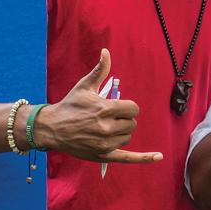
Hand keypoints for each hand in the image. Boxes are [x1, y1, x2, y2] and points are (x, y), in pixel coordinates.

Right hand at [33, 49, 162, 164]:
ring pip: (128, 136)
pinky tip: (159, 157)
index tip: (117, 107)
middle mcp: (107, 127)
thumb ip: (100, 70)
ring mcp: (105, 143)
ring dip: (121, 132)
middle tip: (108, 118)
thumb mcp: (84, 86)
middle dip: (123, 119)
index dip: (127, 107)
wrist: (51, 128)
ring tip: (105, 128)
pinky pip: (128, 157)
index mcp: (105, 108)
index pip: (133, 109)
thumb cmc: (70, 105)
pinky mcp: (103, 155)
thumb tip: (106, 52)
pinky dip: (145, 158)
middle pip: (132, 123)